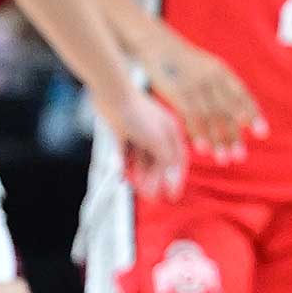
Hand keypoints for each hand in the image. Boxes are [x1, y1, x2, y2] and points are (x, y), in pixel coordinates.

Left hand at [103, 81, 184, 200]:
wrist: (113, 95)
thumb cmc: (139, 115)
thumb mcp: (158, 141)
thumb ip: (166, 160)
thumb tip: (172, 177)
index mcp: (172, 132)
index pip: (178, 160)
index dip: (176, 179)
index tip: (172, 196)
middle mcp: (157, 134)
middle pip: (158, 162)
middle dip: (154, 180)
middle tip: (150, 197)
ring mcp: (140, 134)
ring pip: (142, 160)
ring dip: (140, 175)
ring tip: (135, 187)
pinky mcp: (123, 134)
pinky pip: (126, 155)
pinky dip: (125, 165)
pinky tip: (122, 175)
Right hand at [146, 35, 264, 162]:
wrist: (156, 45)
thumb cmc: (183, 62)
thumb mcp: (207, 67)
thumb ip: (223, 88)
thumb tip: (242, 115)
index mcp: (221, 71)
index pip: (242, 95)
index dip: (252, 115)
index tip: (262, 134)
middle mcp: (212, 78)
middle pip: (227, 111)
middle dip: (234, 135)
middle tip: (240, 157)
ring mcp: (194, 85)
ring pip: (210, 118)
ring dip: (217, 140)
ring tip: (224, 159)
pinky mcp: (177, 92)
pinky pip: (190, 117)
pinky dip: (198, 134)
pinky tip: (204, 149)